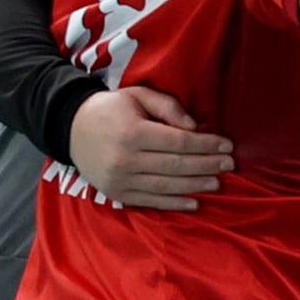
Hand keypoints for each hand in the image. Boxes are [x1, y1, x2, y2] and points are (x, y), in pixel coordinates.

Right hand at [68, 84, 233, 210]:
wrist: (70, 128)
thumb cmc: (110, 109)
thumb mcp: (137, 96)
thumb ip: (168, 107)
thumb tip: (194, 127)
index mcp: (132, 133)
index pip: (178, 143)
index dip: (206, 145)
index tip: (227, 145)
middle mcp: (125, 160)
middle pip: (176, 166)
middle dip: (207, 166)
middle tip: (229, 165)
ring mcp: (119, 180)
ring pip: (166, 186)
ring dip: (195, 186)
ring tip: (217, 182)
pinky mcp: (115, 193)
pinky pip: (150, 201)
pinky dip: (174, 204)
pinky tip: (194, 202)